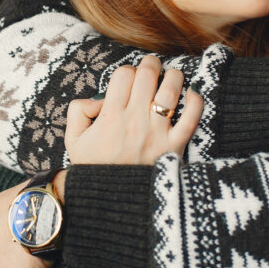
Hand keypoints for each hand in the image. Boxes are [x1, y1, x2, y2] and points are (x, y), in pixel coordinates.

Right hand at [65, 55, 202, 163]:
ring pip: (171, 89)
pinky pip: (192, 118)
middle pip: (147, 75)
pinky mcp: (174, 147)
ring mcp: (157, 134)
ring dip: (173, 76)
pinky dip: (195, 101)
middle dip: (151, 63)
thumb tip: (99, 98)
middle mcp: (134, 122)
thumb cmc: (93, 168)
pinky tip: (190, 94)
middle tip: (152, 65)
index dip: (126, 71)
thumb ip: (77, 111)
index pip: (124, 75)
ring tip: (171, 76)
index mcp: (110, 117)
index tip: (129, 78)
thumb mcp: (73, 140)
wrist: (111, 203)